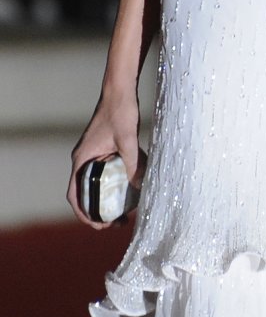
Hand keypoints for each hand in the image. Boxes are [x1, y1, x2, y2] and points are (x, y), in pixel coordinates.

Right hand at [67, 92, 142, 228]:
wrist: (120, 90)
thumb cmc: (120, 111)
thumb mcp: (127, 139)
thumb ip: (133, 162)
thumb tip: (139, 186)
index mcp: (81, 159)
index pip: (74, 195)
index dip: (84, 214)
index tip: (98, 226)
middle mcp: (83, 159)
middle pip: (86, 192)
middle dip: (98, 210)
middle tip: (117, 223)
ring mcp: (93, 153)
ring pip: (97, 182)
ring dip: (108, 197)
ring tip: (125, 211)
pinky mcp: (104, 148)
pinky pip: (106, 171)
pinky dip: (115, 181)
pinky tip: (132, 187)